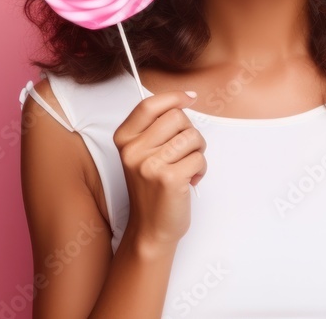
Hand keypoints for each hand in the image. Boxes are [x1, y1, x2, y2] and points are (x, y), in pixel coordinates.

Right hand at [113, 90, 206, 247]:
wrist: (151, 228)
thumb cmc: (152, 189)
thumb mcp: (143, 154)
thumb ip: (157, 128)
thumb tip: (185, 100)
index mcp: (124, 139)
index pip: (149, 105)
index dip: (173, 97)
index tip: (189, 98)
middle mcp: (133, 150)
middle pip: (177, 117)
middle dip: (190, 131)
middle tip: (186, 151)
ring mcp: (149, 164)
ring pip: (192, 137)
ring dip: (198, 152)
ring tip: (188, 167)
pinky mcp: (169, 179)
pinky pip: (199, 158)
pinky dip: (201, 169)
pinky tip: (190, 181)